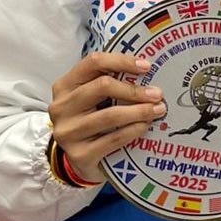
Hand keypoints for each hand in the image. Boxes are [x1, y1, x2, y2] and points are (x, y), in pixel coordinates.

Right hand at [49, 52, 165, 182]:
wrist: (77, 159)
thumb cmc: (89, 120)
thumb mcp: (92, 98)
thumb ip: (110, 82)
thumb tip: (146, 71)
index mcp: (65, 85)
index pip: (93, 62)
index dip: (122, 61)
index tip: (147, 66)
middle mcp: (62, 107)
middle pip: (102, 86)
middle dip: (134, 89)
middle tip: (157, 94)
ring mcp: (68, 132)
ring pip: (110, 115)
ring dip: (139, 111)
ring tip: (158, 110)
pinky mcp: (79, 154)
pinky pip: (113, 138)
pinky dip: (133, 130)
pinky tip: (145, 126)